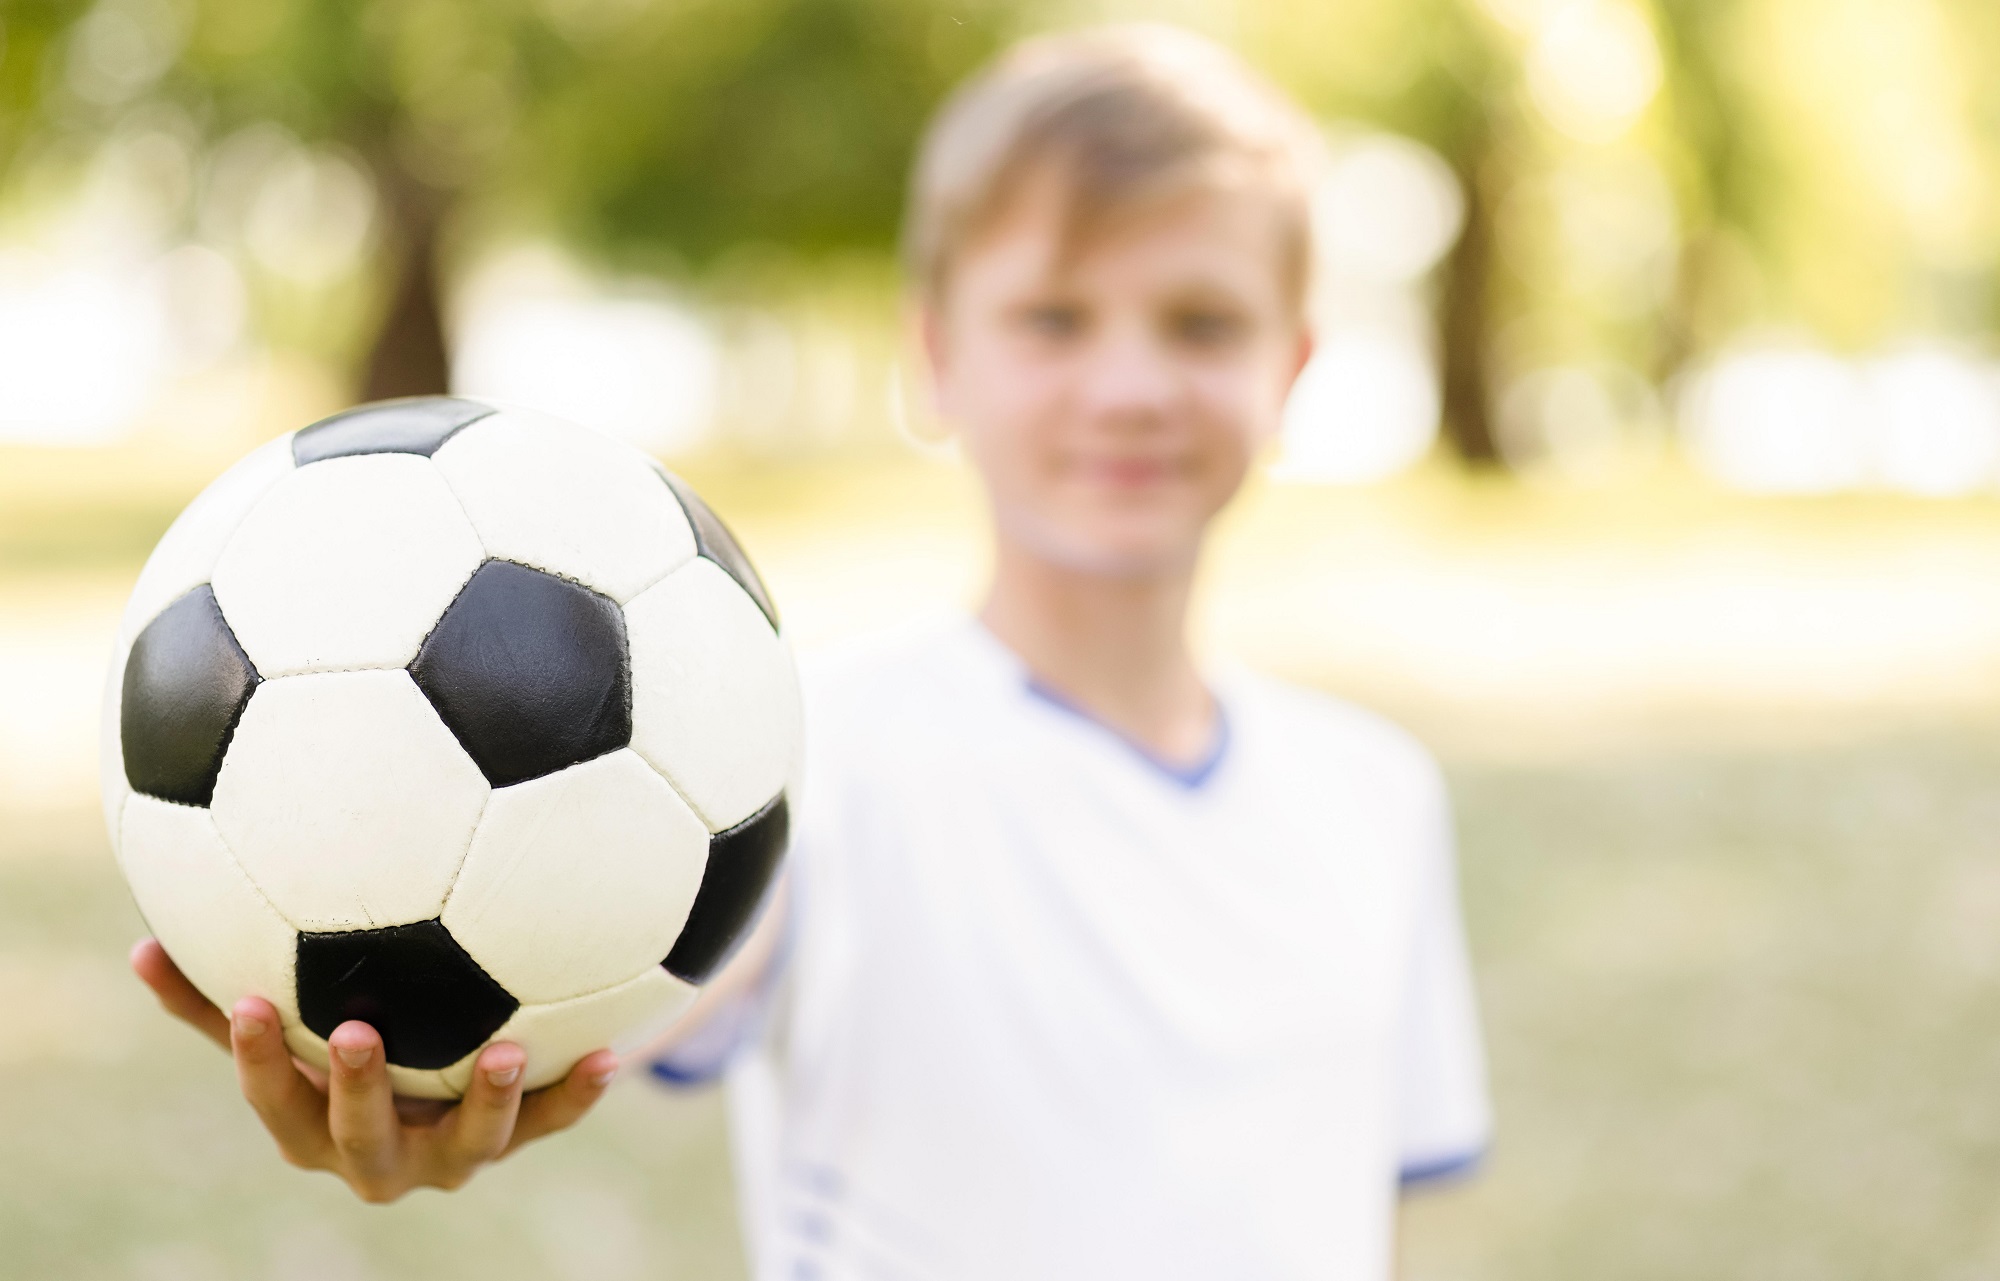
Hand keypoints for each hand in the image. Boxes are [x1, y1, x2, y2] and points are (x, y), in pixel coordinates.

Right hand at [131, 937, 618, 1202]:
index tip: (249, 1000)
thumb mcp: (288, 1026)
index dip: (257, 1060)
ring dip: (483, 1102)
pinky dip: (577, 1095)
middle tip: (353, 1033)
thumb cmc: (343, 1042)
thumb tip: (141, 943)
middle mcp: (379, 1155)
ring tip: (503, 1053)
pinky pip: (551, 1123)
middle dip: (354, 1093)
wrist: (439, 1088)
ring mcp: (452, 1155)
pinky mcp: (516, 1138)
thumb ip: (217, 996)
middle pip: (359, 1140)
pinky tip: (609, 1057)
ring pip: (469, 1146)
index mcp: (314, 1126)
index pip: (275, 1101)